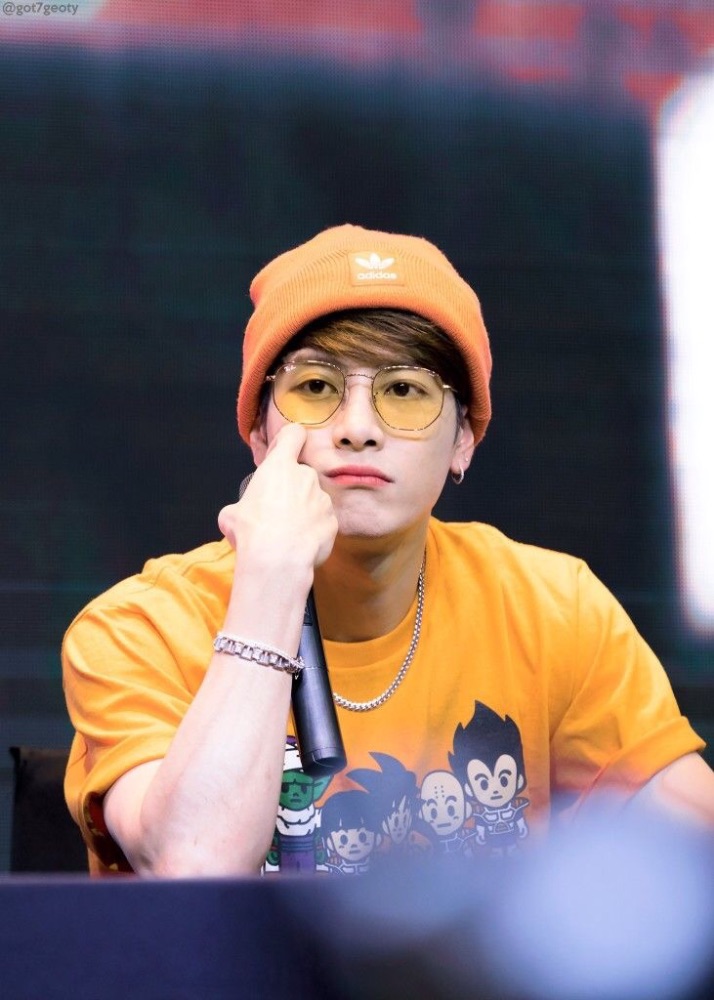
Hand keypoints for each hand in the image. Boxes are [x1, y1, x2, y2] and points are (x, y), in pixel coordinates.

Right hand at [218, 424, 337, 572]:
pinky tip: (300, 544)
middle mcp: (306, 476)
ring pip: (313, 500)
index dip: (290, 440)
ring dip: (304, 511)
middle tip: (276, 512)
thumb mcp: (231, 515)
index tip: (284, 451)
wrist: (278, 559)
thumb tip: (238, 515)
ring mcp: (322, 499)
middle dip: (292, 489)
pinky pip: (322, 522)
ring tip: (288, 533)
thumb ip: (241, 506)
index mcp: (279, 467)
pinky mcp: (333, 522)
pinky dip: (313, 530)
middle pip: (301, 474)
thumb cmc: (251, 531)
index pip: (294, 435)